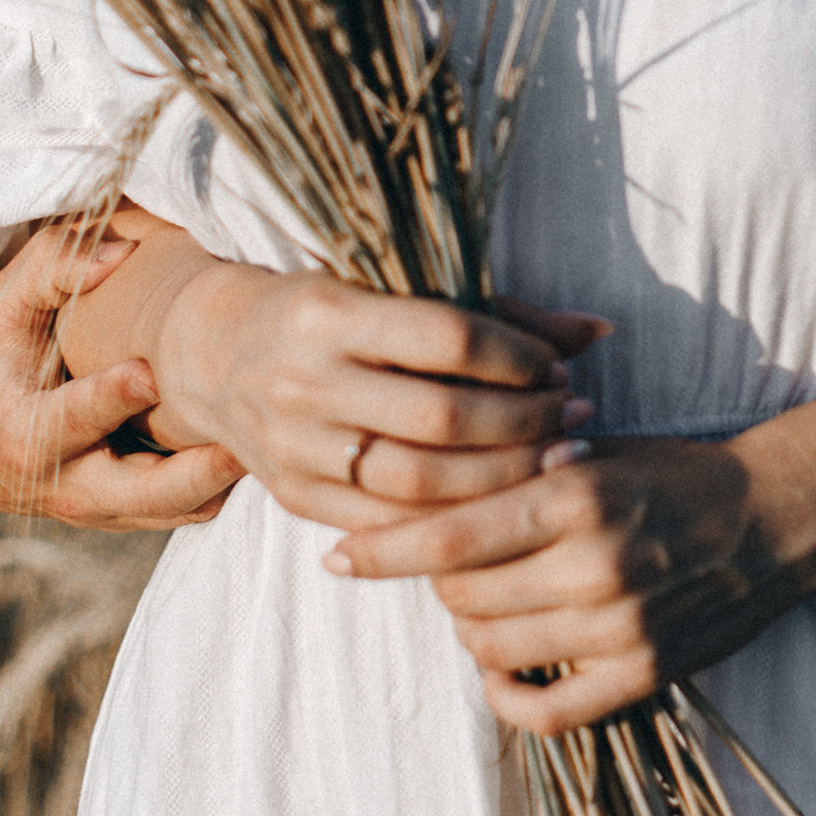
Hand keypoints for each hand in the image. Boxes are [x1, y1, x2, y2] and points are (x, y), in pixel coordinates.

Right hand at [0, 211, 241, 530]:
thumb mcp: (4, 302)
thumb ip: (53, 266)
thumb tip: (119, 255)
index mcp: (20, 430)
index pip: (70, 420)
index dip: (109, 399)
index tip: (149, 374)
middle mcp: (59, 482)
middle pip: (136, 494)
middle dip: (193, 473)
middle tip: (245, 437)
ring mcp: (96, 508)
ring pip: (170, 510)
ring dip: (219, 481)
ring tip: (267, 437)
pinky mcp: (124, 516)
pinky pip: (180, 511)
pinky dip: (216, 485)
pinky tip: (251, 441)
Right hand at [150, 263, 608, 536]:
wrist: (215, 355)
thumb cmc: (327, 312)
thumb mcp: (393, 291)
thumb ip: (497, 314)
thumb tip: (600, 333)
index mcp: (329, 314)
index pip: (448, 340)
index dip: (517, 359)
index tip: (559, 369)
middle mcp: (304, 381)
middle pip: (441, 420)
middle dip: (524, 424)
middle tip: (575, 420)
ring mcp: (293, 446)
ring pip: (419, 483)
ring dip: (501, 477)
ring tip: (551, 460)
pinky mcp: (292, 495)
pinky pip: (387, 524)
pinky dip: (451, 519)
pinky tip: (498, 504)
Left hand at [322, 429, 815, 730]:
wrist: (777, 518)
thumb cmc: (673, 473)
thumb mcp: (595, 447)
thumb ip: (514, 469)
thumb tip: (417, 485)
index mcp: (576, 495)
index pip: (448, 536)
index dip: (381, 551)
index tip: (336, 556)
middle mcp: (594, 564)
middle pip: (459, 596)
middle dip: (434, 582)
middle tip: (441, 564)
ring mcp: (619, 627)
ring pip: (490, 648)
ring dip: (468, 627)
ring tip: (481, 601)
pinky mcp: (641, 675)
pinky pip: (543, 710)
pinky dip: (506, 692)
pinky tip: (503, 665)